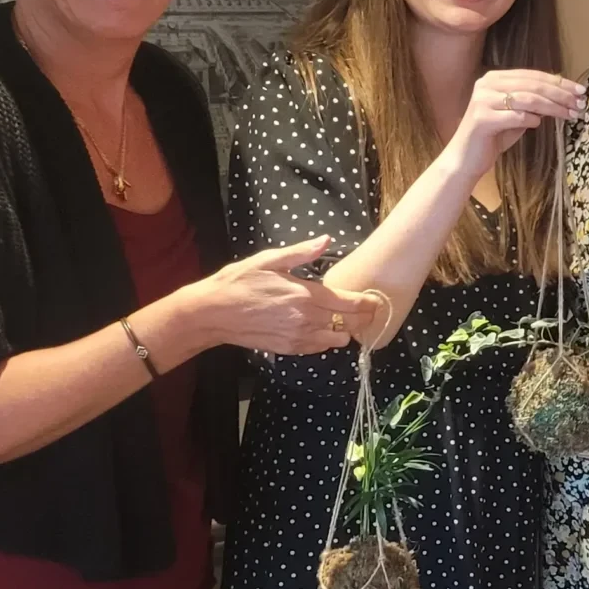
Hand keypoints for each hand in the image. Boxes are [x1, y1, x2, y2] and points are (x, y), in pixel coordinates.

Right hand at [191, 237, 377, 355]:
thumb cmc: (239, 282)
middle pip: (350, 323)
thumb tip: (326, 239)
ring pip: (338, 340)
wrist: (212, 313)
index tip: (376, 300)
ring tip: (342, 320)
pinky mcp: (289, 349)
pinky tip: (321, 329)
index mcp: (305, 294)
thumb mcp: (268, 260)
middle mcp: (306, 318)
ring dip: (344, 330)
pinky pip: (319, 349)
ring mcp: (298, 337)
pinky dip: (326, 341)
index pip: (350, 302)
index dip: (368, 302)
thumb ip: (301, 252)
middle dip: (363, 318)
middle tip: (368, 311)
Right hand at [445, 69, 585, 176]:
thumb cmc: (495, 135)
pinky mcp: (482, 118)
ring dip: (553, 107)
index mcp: (496, 78)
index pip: (533, 75)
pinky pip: (516, 116)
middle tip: (580, 104)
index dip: (559, 82)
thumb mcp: (518, 115)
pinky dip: (531, 120)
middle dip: (561, 94)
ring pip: (528, 99)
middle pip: (533, 85)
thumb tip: (566, 95)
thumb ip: (535, 102)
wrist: (467, 158)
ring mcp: (483, 100)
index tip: (581, 91)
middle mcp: (487, 84)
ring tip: (570, 115)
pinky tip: (538, 124)